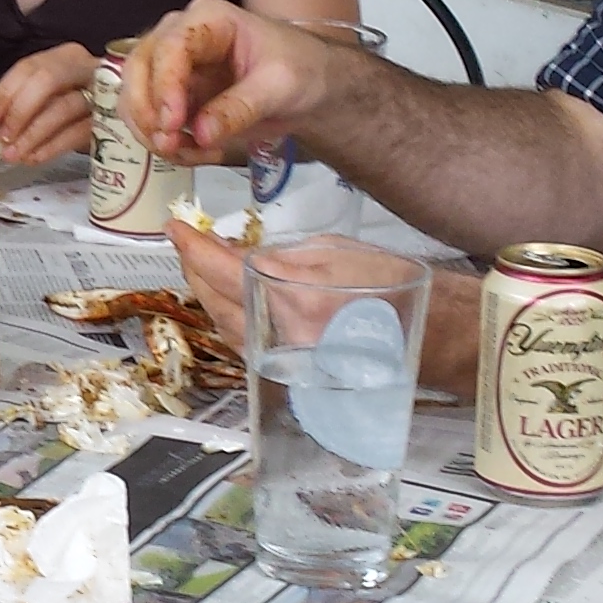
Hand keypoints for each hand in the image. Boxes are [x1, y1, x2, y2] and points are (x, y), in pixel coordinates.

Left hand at [0, 44, 101, 168]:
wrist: (131, 113)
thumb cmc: (77, 106)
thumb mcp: (49, 96)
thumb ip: (21, 102)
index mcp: (66, 57)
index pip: (29, 68)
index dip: (3, 93)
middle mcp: (87, 67)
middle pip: (48, 80)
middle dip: (19, 110)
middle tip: (0, 137)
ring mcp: (103, 92)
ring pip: (63, 108)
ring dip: (32, 134)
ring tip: (12, 154)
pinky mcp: (112, 121)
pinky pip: (77, 132)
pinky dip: (51, 147)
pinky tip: (33, 157)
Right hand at [123, 0, 338, 163]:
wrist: (311, 86)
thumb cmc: (301, 69)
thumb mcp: (279, 86)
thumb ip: (239, 108)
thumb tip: (201, 133)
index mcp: (208, 20)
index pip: (169, 47)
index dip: (164, 85)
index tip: (173, 123)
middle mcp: (179, 38)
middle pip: (138, 69)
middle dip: (148, 113)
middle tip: (171, 145)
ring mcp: (171, 68)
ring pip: (134, 98)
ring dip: (154, 134)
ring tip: (194, 154)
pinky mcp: (172, 98)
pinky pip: (151, 122)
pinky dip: (167, 145)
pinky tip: (199, 153)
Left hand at [170, 216, 479, 389]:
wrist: (427, 333)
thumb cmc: (388, 284)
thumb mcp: (333, 251)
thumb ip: (280, 256)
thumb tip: (240, 255)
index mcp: (294, 298)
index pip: (224, 270)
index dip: (193, 248)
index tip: (176, 228)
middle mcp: (283, 337)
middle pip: (215, 301)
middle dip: (195, 270)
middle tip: (187, 245)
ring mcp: (285, 361)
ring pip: (225, 326)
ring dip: (207, 295)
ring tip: (201, 267)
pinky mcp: (290, 375)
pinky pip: (245, 344)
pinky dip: (229, 318)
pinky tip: (227, 300)